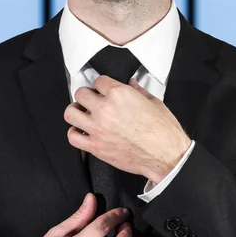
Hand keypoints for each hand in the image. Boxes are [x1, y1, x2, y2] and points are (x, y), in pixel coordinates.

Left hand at [64, 76, 191, 183]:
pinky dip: (75, 133)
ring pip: (71, 113)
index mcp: (119, 94)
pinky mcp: (96, 147)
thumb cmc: (162, 131)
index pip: (99, 81)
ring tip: (82, 113)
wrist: (165, 155)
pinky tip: (82, 132)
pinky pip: (73, 137)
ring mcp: (98, 128)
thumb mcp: (153, 102)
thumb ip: (138, 92)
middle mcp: (105, 109)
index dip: (102, 85)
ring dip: (76, 112)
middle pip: (81, 94)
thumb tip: (132, 86)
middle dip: (86, 95)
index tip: (103, 90)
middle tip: (91, 100)